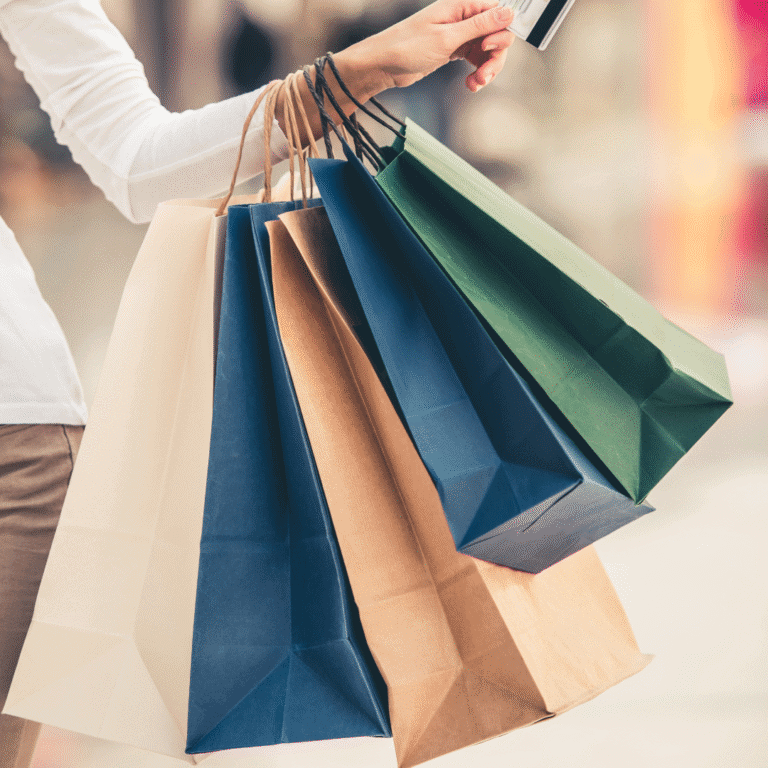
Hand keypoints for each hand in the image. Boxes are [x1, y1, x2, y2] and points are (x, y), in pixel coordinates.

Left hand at [343, 0, 515, 93]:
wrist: (383, 65)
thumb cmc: (407, 47)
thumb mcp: (446, 38)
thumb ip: (478, 26)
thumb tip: (508, 12)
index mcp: (461, 6)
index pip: (497, 12)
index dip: (500, 32)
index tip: (487, 50)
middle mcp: (462, 18)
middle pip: (495, 34)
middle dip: (495, 57)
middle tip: (485, 76)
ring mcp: (458, 35)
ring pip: (486, 51)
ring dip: (487, 69)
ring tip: (476, 84)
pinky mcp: (453, 50)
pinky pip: (475, 60)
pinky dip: (476, 73)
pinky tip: (471, 84)